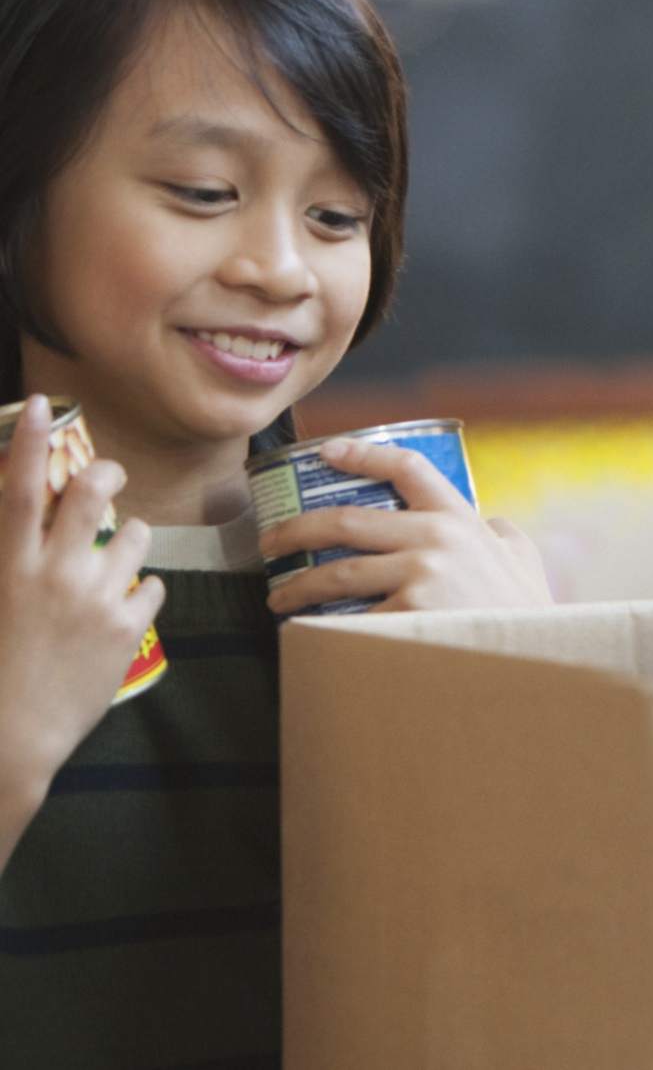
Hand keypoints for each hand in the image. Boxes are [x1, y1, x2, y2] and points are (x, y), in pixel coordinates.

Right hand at [0, 396, 163, 819]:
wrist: (12, 734)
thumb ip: (12, 559)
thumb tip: (25, 523)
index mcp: (10, 566)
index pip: (19, 489)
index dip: (30, 442)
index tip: (42, 404)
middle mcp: (54, 573)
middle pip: (91, 494)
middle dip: (107, 473)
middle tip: (109, 477)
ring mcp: (95, 598)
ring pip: (134, 535)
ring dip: (127, 539)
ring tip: (109, 564)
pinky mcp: (128, 627)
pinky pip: (152, 585)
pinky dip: (140, 592)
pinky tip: (121, 610)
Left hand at [258, 436, 549, 614]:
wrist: (534, 658)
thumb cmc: (525, 611)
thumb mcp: (522, 558)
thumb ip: (500, 536)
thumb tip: (488, 523)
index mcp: (460, 519)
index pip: (407, 467)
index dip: (361, 454)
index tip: (326, 451)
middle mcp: (437, 540)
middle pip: (346, 521)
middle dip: (297, 530)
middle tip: (272, 542)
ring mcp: (421, 578)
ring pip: (337, 573)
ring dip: (298, 585)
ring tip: (280, 597)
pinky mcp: (407, 618)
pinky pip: (351, 620)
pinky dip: (323, 629)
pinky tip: (308, 635)